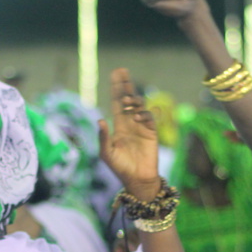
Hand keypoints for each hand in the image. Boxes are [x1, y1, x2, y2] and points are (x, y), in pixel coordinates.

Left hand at [99, 68, 160, 200]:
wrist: (137, 179)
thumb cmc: (120, 168)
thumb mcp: (106, 153)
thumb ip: (103, 137)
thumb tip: (100, 119)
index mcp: (118, 126)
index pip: (116, 103)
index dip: (116, 89)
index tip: (116, 74)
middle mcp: (130, 123)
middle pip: (128, 99)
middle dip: (125, 86)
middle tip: (122, 71)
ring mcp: (141, 127)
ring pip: (139, 106)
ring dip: (134, 100)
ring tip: (127, 101)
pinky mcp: (152, 133)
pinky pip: (149, 118)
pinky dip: (143, 115)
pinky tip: (136, 117)